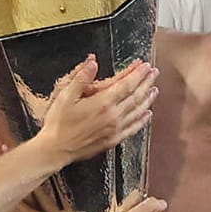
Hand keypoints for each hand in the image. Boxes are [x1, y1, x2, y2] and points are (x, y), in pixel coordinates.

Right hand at [37, 57, 157, 165]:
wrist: (56, 149)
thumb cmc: (58, 122)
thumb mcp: (65, 95)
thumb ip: (81, 78)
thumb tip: (93, 62)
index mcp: (102, 103)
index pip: (126, 84)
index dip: (137, 74)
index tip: (145, 65)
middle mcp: (113, 116)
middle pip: (136, 96)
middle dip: (146, 82)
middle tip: (154, 72)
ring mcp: (115, 129)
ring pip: (138, 112)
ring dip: (148, 99)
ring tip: (155, 89)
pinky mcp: (113, 140)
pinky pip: (133, 128)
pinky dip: (143, 120)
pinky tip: (148, 114)